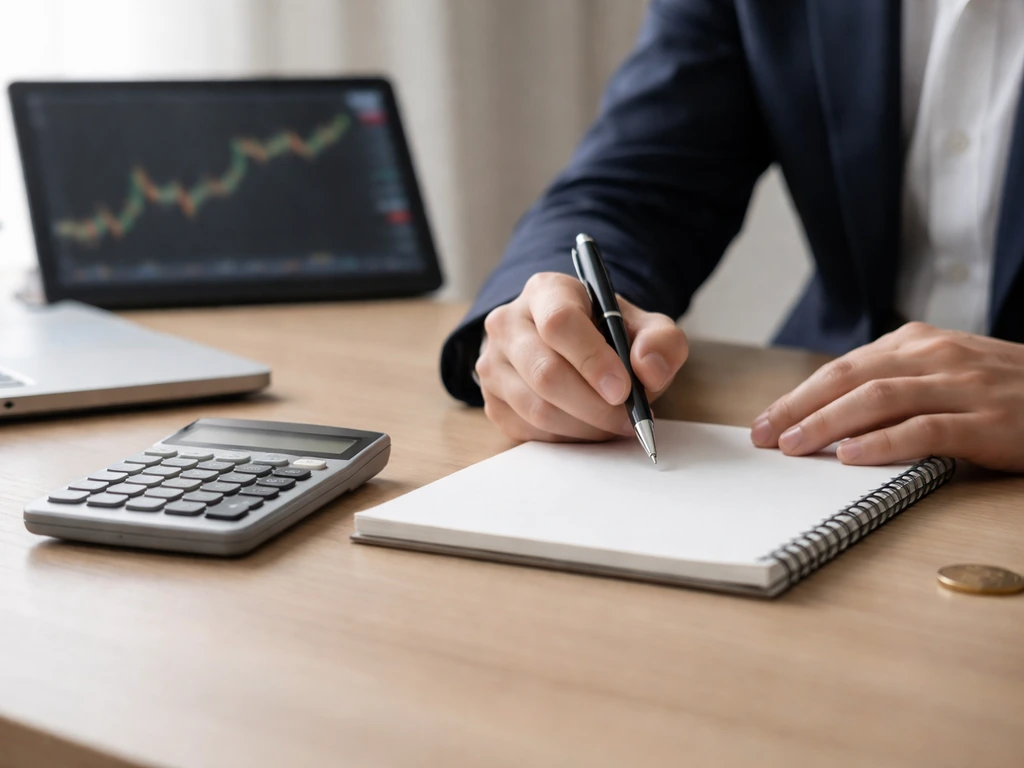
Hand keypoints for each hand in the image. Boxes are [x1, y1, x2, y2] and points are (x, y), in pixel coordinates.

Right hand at [476, 272, 687, 441]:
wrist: (570, 345)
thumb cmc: (607, 333)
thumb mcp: (644, 326)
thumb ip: (661, 342)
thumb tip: (650, 371)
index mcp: (545, 291)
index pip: (560, 322)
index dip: (593, 360)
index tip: (624, 389)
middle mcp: (508, 324)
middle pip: (545, 372)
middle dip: (594, 406)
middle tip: (628, 419)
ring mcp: (493, 364)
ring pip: (536, 408)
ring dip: (584, 427)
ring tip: (615, 424)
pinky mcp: (492, 401)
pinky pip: (529, 430)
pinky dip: (566, 438)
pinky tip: (588, 427)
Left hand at [751, 322, 1023, 471]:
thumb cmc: (1003, 390)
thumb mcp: (946, 371)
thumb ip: (896, 384)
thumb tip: (830, 418)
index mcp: (918, 342)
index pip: (842, 368)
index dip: (798, 396)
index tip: (764, 420)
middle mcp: (934, 356)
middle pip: (849, 378)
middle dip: (797, 407)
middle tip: (762, 435)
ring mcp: (962, 386)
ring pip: (878, 399)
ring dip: (827, 423)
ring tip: (792, 446)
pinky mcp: (987, 420)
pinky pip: (924, 429)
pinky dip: (882, 443)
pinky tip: (850, 457)